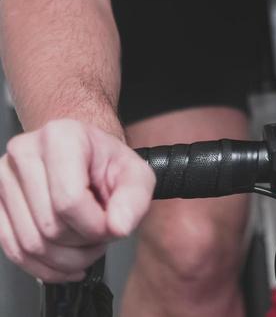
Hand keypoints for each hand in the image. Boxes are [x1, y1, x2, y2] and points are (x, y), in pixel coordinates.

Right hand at [0, 118, 154, 282]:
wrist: (81, 156)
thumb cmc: (104, 163)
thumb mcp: (135, 174)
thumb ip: (135, 198)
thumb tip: (118, 225)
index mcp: (60, 136)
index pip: (69, 200)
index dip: (94, 226)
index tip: (109, 225)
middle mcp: (24, 151)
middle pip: (49, 226)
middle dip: (81, 245)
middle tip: (99, 235)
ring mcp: (4, 177)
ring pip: (30, 244)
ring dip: (64, 259)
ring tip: (84, 246)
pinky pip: (13, 250)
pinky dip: (42, 267)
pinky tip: (64, 261)